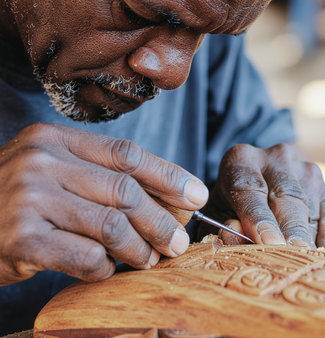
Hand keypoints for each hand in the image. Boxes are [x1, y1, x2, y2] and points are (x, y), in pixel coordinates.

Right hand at [0, 123, 207, 284]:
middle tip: (179, 243)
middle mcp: (42, 161)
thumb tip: (168, 200)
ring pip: (111, 225)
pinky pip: (85, 257)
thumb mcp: (57, 174)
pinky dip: (104, 268)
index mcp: (57, 140)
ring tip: (149, 261)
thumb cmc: (18, 200)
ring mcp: (29, 198)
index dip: (169, 177)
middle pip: (125, 191)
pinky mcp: (21, 238)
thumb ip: (103, 179)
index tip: (197, 196)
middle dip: (161, 221)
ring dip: (139, 249)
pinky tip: (104, 270)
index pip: (128, 155)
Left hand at [201, 143, 324, 253]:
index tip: (267, 242)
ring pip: (311, 211)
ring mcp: (308, 174)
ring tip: (304, 267)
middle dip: (289, 231)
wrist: (261, 178)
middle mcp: (278, 159)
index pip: (250, 187)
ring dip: (308, 241)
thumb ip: (221, 225)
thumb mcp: (218, 211)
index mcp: (242, 160)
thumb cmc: (231, 203)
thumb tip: (238, 238)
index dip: (258, 217)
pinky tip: (323, 263)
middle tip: (291, 258)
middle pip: (287, 196)